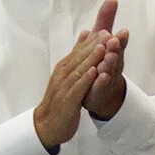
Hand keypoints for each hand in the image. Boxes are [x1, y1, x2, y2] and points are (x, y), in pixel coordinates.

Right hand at [33, 1, 118, 150]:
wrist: (47, 124)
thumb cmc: (59, 100)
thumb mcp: (67, 76)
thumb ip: (76, 56)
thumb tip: (85, 35)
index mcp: (64, 68)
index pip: (79, 51)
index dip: (92, 40)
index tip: (105, 29)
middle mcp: (63, 75)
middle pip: (80, 57)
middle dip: (94, 45)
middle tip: (107, 33)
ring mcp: (64, 87)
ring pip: (79, 70)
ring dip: (91, 59)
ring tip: (102, 47)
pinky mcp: (67, 101)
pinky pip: (77, 88)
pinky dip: (85, 80)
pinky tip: (94, 72)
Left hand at [82, 17, 131, 120]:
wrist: (102, 92)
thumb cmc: (103, 62)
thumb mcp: (102, 39)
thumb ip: (106, 20)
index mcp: (113, 51)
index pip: (117, 42)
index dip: (120, 38)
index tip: (122, 31)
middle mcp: (112, 64)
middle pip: (115, 55)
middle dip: (115, 47)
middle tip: (114, 40)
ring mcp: (107, 78)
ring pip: (109, 70)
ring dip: (109, 63)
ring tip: (109, 56)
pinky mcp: (98, 90)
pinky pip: (100, 86)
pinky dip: (101, 81)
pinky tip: (101, 76)